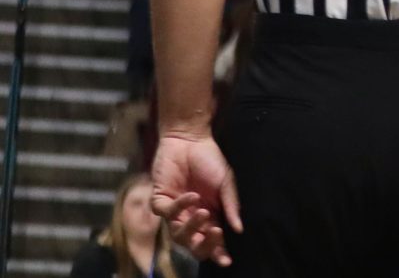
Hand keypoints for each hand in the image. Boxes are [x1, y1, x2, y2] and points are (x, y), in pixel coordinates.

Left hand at [151, 130, 241, 265]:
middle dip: (204, 245)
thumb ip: (231, 205)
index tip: (227, 260)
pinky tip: (191, 195)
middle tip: (215, 236)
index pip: (212, 239)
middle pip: (193, 243)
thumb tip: (239, 230)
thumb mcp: (227, 181)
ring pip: (177, 233)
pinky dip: (179, 206)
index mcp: (210, 214)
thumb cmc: (211, 159)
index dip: (218, 251)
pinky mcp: (160, 199)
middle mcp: (191, 216)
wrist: (190, 139)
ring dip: (191, 228)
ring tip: (203, 213)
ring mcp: (174, 209)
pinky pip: (166, 213)